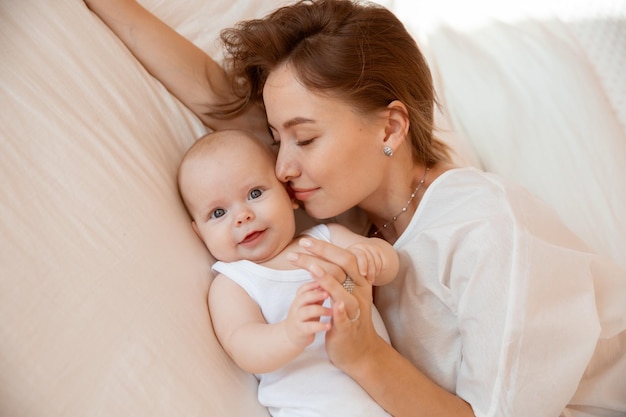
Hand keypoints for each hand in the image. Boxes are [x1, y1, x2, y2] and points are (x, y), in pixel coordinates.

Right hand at [285, 281, 331, 349]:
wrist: (290, 336)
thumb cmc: (303, 318)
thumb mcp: (309, 305)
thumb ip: (316, 296)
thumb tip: (327, 283)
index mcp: (299, 299)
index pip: (304, 288)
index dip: (313, 284)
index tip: (325, 281)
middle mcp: (296, 307)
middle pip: (304, 297)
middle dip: (316, 294)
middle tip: (328, 294)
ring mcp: (297, 319)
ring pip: (307, 311)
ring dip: (321, 310)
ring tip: (332, 312)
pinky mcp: (301, 330)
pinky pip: (310, 327)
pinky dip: (320, 326)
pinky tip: (329, 326)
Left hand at [288, 238, 382, 370]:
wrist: (361, 351)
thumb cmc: (349, 319)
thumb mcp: (347, 294)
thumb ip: (338, 277)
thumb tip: (321, 257)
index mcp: (359, 283)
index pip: (345, 257)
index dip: (326, 248)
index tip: (306, 241)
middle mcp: (359, 293)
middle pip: (345, 267)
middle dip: (323, 254)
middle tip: (302, 246)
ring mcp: (355, 311)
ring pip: (344, 293)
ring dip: (328, 280)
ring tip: (313, 268)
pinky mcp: (348, 329)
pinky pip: (345, 318)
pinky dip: (339, 311)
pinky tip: (333, 304)